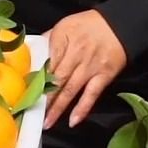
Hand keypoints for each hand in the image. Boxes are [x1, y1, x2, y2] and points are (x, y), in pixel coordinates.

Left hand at [44, 9, 126, 129]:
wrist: (121, 24)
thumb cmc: (90, 24)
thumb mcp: (66, 25)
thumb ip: (49, 40)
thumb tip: (34, 55)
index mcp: (63, 38)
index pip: (46, 62)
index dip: (36, 79)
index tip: (26, 93)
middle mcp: (76, 53)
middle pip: (57, 79)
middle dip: (44, 98)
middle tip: (32, 114)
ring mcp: (91, 66)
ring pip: (71, 90)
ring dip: (58, 108)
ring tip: (47, 123)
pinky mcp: (104, 75)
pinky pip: (91, 95)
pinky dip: (82, 109)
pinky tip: (73, 121)